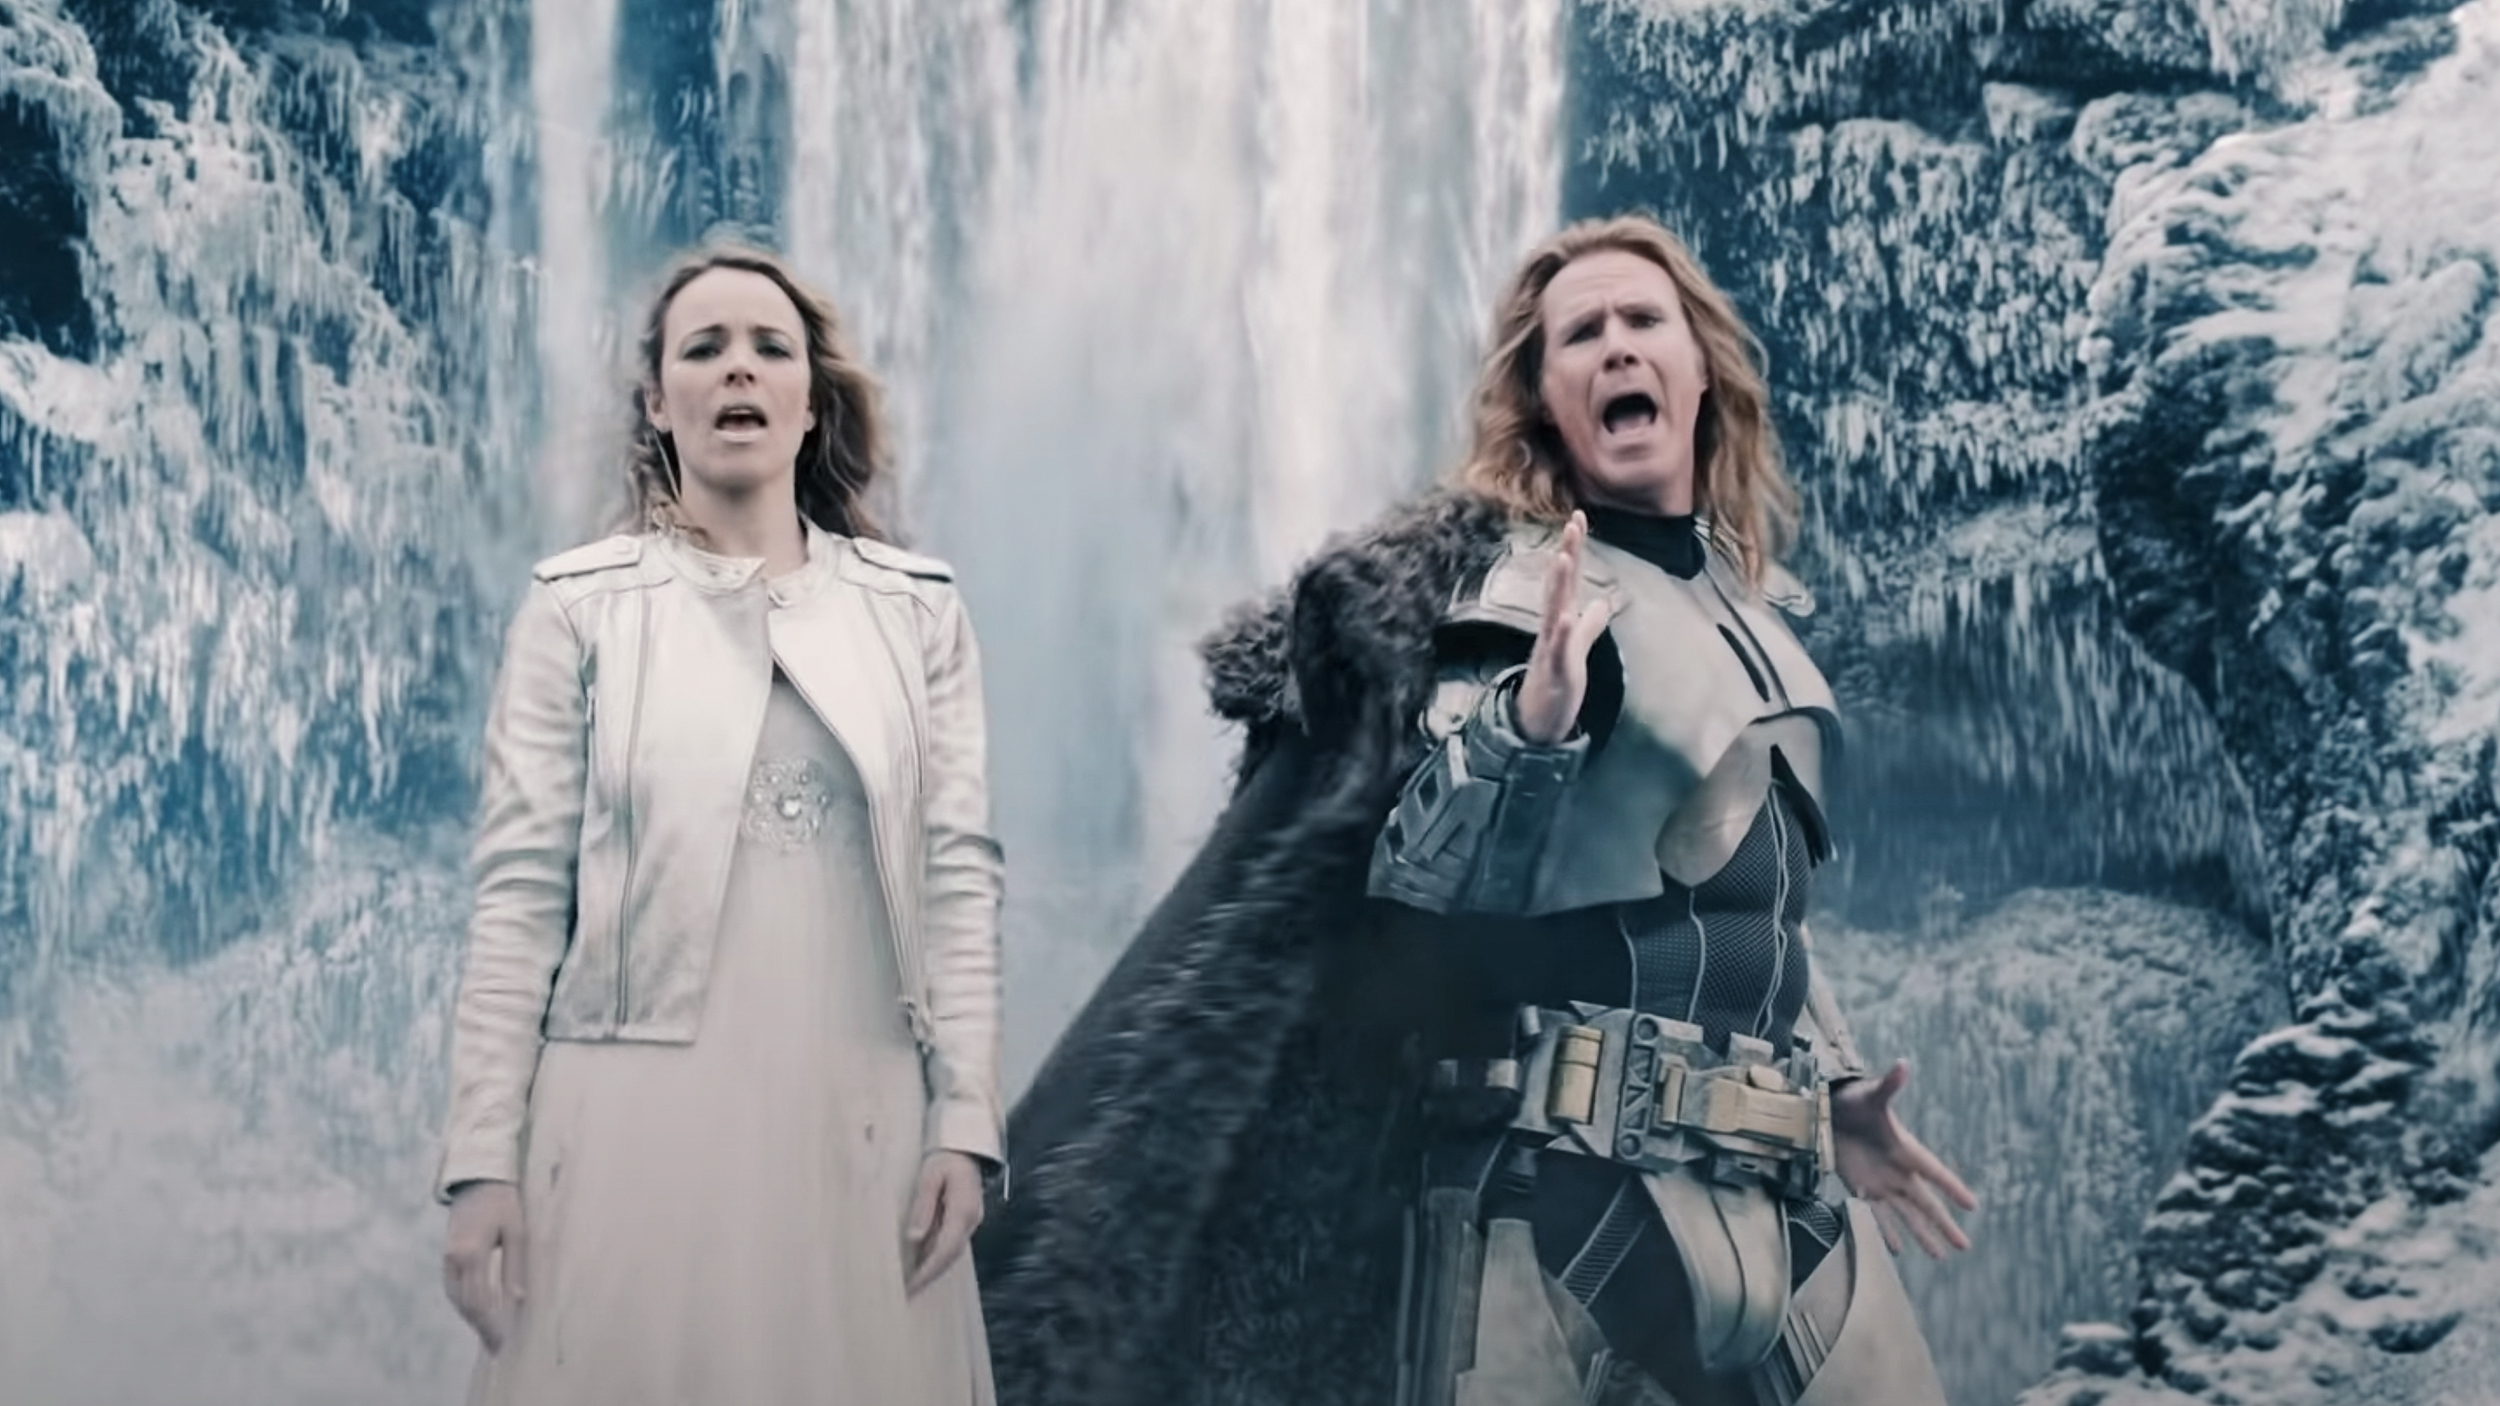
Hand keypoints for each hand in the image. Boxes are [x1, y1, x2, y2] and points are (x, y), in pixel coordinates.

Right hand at [442, 1180, 527, 1352]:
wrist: (478, 1178)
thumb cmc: (503, 1201)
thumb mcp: (516, 1231)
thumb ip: (515, 1266)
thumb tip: (518, 1299)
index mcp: (471, 1253)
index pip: (480, 1300)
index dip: (492, 1323)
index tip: (504, 1341)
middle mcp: (454, 1259)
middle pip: (466, 1304)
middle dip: (482, 1327)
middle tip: (498, 1347)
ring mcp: (447, 1258)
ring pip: (457, 1299)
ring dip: (473, 1318)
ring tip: (490, 1336)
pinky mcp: (447, 1256)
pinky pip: (454, 1288)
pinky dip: (466, 1304)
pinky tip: (479, 1313)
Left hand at [903, 1150, 986, 1294]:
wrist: (965, 1150)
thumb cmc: (945, 1160)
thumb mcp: (929, 1177)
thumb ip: (923, 1206)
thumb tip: (914, 1238)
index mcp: (964, 1211)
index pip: (945, 1249)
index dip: (928, 1270)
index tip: (911, 1285)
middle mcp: (970, 1221)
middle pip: (950, 1256)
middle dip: (929, 1276)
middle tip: (906, 1293)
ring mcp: (970, 1222)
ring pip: (951, 1253)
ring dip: (932, 1270)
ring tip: (911, 1286)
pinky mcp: (964, 1222)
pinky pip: (950, 1245)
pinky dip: (936, 1258)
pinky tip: (921, 1266)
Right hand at [1513, 511, 1614, 745]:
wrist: (1539, 720)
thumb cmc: (1557, 681)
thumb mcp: (1578, 648)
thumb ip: (1590, 625)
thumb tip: (1601, 602)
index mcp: (1561, 619)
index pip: (1569, 578)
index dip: (1574, 548)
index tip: (1579, 516)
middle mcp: (1553, 627)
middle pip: (1560, 584)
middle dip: (1566, 554)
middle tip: (1572, 523)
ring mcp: (1552, 646)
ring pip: (1553, 610)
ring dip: (1558, 584)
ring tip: (1563, 558)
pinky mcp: (1555, 669)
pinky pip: (1557, 648)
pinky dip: (1562, 632)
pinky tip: (1567, 616)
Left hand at [1830, 1060, 1977, 1258]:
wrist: (1828, 1109)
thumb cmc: (1854, 1100)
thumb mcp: (1872, 1095)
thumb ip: (1889, 1085)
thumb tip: (1902, 1064)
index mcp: (1905, 1150)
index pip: (1934, 1172)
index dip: (1952, 1188)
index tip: (1973, 1205)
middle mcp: (1897, 1170)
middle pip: (1926, 1203)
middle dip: (1944, 1224)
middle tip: (1965, 1245)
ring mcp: (1880, 1181)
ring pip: (1905, 1215)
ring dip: (1921, 1234)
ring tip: (1940, 1256)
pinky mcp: (1860, 1186)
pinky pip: (1876, 1214)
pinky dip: (1885, 1231)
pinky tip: (1896, 1249)